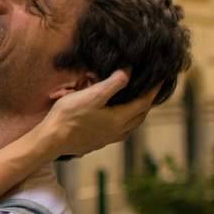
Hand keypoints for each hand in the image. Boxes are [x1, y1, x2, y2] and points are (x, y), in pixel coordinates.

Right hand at [37, 70, 159, 158]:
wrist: (52, 140)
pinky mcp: (98, 142)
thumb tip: (128, 72)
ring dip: (136, 113)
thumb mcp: (91, 95)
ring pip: (130, 124)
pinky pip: (119, 130)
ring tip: (135, 102)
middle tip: (150, 90)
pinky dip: (124, 120)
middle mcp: (118, 131)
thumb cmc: (69, 116)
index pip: (144, 102)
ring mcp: (108, 138)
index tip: (162, 79)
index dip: (154, 90)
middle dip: (147, 102)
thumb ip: (112, 83)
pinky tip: (115, 117)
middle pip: (140, 115)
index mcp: (119, 119)